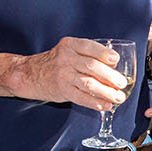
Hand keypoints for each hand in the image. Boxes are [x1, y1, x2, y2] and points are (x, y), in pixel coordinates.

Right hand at [17, 37, 131, 109]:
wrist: (29, 74)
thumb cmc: (56, 62)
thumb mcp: (69, 51)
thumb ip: (87, 54)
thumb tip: (114, 65)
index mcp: (70, 45)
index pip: (90, 47)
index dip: (104, 54)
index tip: (116, 60)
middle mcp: (66, 58)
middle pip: (92, 67)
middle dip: (110, 76)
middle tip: (122, 83)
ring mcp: (63, 75)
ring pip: (89, 84)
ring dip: (106, 92)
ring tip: (118, 97)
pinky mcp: (62, 90)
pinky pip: (81, 98)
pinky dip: (95, 103)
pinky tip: (106, 105)